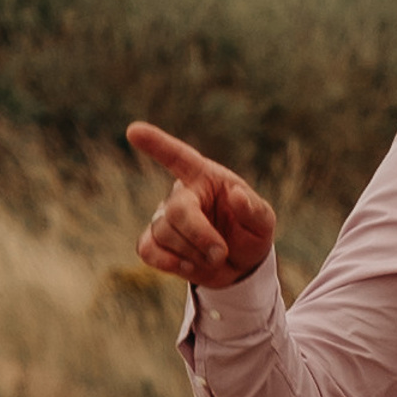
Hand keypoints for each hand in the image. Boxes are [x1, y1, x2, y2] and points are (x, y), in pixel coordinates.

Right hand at [126, 123, 277, 292]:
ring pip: (164, 233)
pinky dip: (167, 262)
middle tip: (222, 253)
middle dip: (200, 236)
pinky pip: (147, 249)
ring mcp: (164, 218)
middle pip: (177, 211)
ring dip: (193, 254)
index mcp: (205, 178)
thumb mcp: (263, 222)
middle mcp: (181, 194)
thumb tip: (236, 195)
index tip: (133, 130)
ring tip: (214, 258)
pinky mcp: (155, 242)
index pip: (179, 157)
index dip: (157, 144)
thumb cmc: (250, 233)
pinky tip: (187, 266)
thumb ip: (253, 209)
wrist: (240, 266)